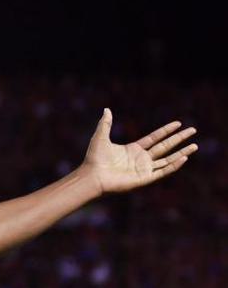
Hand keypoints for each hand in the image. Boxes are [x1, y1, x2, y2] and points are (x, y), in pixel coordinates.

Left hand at [80, 108, 197, 193]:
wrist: (92, 176)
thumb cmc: (94, 159)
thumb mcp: (101, 137)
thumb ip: (105, 124)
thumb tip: (106, 109)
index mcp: (133, 149)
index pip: (155, 138)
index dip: (166, 130)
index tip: (178, 123)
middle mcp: (141, 159)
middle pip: (165, 146)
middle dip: (179, 139)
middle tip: (193, 130)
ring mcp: (144, 169)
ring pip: (168, 159)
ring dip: (182, 153)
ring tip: (195, 146)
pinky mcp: (144, 178)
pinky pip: (163, 171)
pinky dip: (174, 166)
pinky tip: (184, 158)